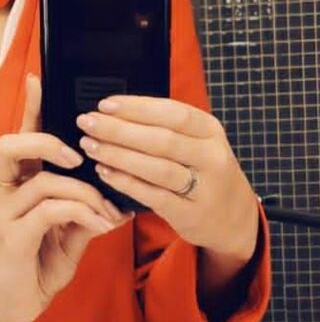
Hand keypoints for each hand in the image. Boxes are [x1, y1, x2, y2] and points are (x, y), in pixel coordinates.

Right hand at [0, 74, 132, 321]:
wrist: (15, 306)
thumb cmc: (41, 261)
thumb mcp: (71, 230)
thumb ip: (88, 206)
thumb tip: (122, 193)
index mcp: (20, 180)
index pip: (22, 134)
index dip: (29, 106)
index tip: (39, 78)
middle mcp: (6, 189)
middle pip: (11, 144)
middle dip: (47, 140)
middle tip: (79, 156)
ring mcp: (6, 212)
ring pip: (42, 181)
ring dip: (83, 191)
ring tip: (107, 209)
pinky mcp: (13, 236)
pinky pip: (49, 211)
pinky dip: (82, 213)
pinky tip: (101, 225)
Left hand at [75, 95, 258, 261]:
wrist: (234, 217)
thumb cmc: (202, 170)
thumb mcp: (196, 142)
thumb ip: (163, 127)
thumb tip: (112, 111)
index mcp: (209, 130)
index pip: (171, 112)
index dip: (135, 107)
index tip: (103, 104)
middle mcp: (211, 156)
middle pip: (160, 139)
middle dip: (118, 129)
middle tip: (87, 123)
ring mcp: (204, 187)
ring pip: (156, 167)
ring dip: (118, 155)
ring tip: (90, 146)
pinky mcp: (190, 213)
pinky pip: (153, 195)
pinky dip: (126, 183)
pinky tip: (104, 172)